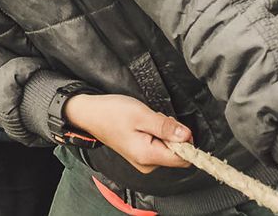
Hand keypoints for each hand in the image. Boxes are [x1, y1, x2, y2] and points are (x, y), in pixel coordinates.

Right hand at [62, 93, 191, 171]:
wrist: (90, 114)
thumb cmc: (112, 113)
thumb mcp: (142, 115)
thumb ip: (166, 127)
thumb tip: (187, 136)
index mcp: (148, 156)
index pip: (183, 159)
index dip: (186, 142)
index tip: (176, 126)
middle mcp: (147, 164)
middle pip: (177, 154)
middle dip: (172, 134)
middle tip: (155, 119)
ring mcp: (143, 161)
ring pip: (168, 149)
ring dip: (164, 132)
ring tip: (146, 120)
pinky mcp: (141, 155)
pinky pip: (159, 146)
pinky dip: (157, 134)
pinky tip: (144, 124)